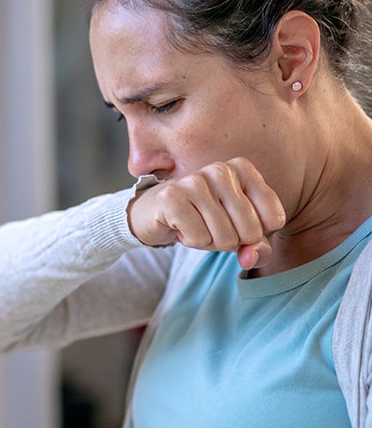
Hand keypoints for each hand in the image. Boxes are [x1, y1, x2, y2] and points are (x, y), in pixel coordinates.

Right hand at [128, 158, 285, 268]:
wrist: (154, 213)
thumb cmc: (202, 219)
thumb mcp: (239, 233)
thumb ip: (258, 249)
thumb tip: (249, 258)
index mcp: (243, 169)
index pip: (274, 220)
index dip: (256, 235)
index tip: (234, 223)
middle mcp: (221, 170)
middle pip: (250, 231)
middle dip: (231, 241)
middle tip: (211, 227)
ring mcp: (195, 181)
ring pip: (225, 237)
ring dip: (209, 242)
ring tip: (195, 226)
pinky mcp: (171, 197)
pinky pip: (199, 238)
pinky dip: (191, 241)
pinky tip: (179, 226)